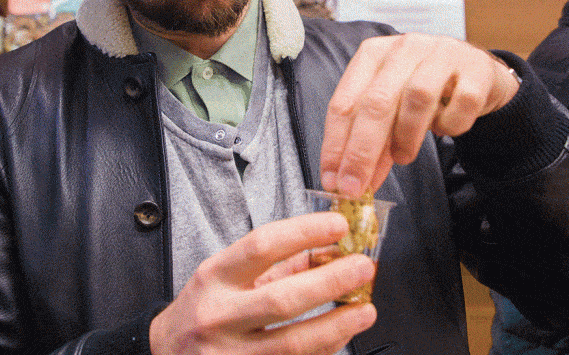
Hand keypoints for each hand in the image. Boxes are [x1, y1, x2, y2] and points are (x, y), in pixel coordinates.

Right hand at [149, 212, 376, 353]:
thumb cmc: (203, 310)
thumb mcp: (225, 277)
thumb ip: (275, 265)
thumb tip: (325, 249)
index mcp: (214, 277)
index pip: (261, 246)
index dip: (303, 232)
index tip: (337, 226)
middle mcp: (219, 316)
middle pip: (282, 299)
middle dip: (330, 282)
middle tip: (363, 267)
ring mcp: (230, 354)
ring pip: (293, 343)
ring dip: (336, 326)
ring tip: (365, 310)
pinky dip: (322, 350)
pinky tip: (341, 337)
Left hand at [321, 33, 519, 197]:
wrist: (477, 71)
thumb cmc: (424, 89)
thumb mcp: (391, 108)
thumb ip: (371, 140)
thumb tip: (351, 181)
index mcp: (373, 54)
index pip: (344, 102)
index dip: (335, 144)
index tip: (332, 180)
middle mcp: (404, 49)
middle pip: (376, 103)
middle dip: (362, 151)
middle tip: (357, 186)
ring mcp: (441, 54)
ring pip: (416, 99)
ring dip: (405, 138)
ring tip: (403, 157)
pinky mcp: (476, 68)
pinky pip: (460, 105)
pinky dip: (450, 126)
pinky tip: (445, 128)